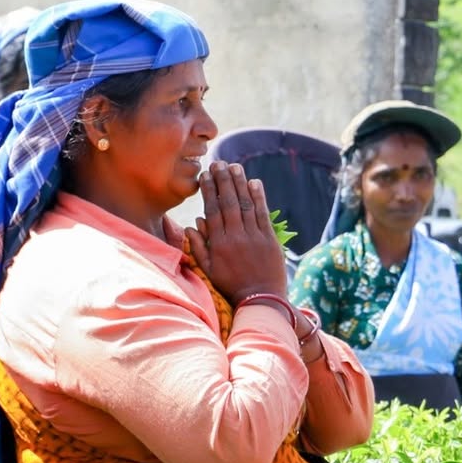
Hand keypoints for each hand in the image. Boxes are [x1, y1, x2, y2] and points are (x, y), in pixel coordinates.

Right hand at [188, 163, 287, 305]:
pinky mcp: (270, 239)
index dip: (209, 190)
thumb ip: (198, 247)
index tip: (205, 175)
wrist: (261, 300)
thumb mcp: (209, 270)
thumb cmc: (232, 286)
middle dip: (223, 180)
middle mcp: (235, 237)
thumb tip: (191, 224)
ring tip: (235, 167)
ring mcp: (254, 237)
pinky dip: (259, 197)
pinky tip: (255, 182)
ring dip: (240, 183)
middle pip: (228, 202)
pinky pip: (263, 214)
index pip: (212, 210)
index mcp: (218, 243)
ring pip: (245, 204)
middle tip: (218, 163)